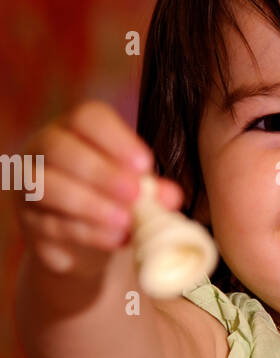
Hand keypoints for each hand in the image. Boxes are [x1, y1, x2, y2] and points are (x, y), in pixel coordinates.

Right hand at [13, 100, 185, 275]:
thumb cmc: (115, 198)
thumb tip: (172, 196)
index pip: (87, 118)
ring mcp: (29, 185)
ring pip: (46, 187)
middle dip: (100, 172)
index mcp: (74, 129)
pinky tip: (113, 239)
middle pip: (60, 149)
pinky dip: (85, 233)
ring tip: (125, 222)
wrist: (87, 237)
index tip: (146, 164)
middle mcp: (43, 149)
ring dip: (90, 205)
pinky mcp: (29, 223)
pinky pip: (50, 225)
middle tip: (135, 194)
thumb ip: (153, 189)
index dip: (116, 139)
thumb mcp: (137, 188)